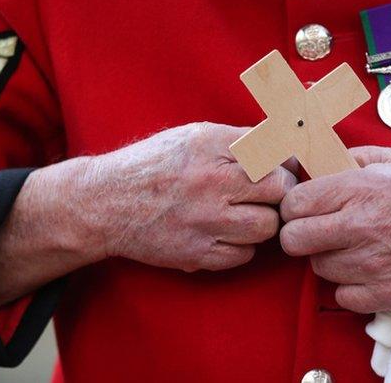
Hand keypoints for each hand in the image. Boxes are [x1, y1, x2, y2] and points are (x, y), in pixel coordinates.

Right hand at [78, 122, 296, 271]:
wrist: (105, 203)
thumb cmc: (153, 164)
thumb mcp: (193, 136)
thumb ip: (238, 139)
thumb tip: (284, 145)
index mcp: (211, 146)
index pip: (274, 151)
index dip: (285, 161)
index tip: (283, 165)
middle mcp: (211, 182)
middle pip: (279, 189)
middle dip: (280, 190)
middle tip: (270, 192)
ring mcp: (205, 221)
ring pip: (267, 226)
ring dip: (264, 220)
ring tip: (248, 213)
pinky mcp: (197, 253)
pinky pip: (244, 255)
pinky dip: (243, 246)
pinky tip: (229, 233)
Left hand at [279, 146, 390, 313]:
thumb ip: (355, 157)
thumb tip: (322, 160)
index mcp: (359, 188)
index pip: (294, 203)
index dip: (294, 206)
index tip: (304, 207)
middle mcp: (359, 227)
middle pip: (294, 240)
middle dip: (299, 235)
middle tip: (317, 231)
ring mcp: (370, 264)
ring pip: (318, 269)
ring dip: (328, 259)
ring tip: (352, 248)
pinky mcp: (384, 294)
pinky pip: (342, 296)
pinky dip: (350, 287)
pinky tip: (367, 271)